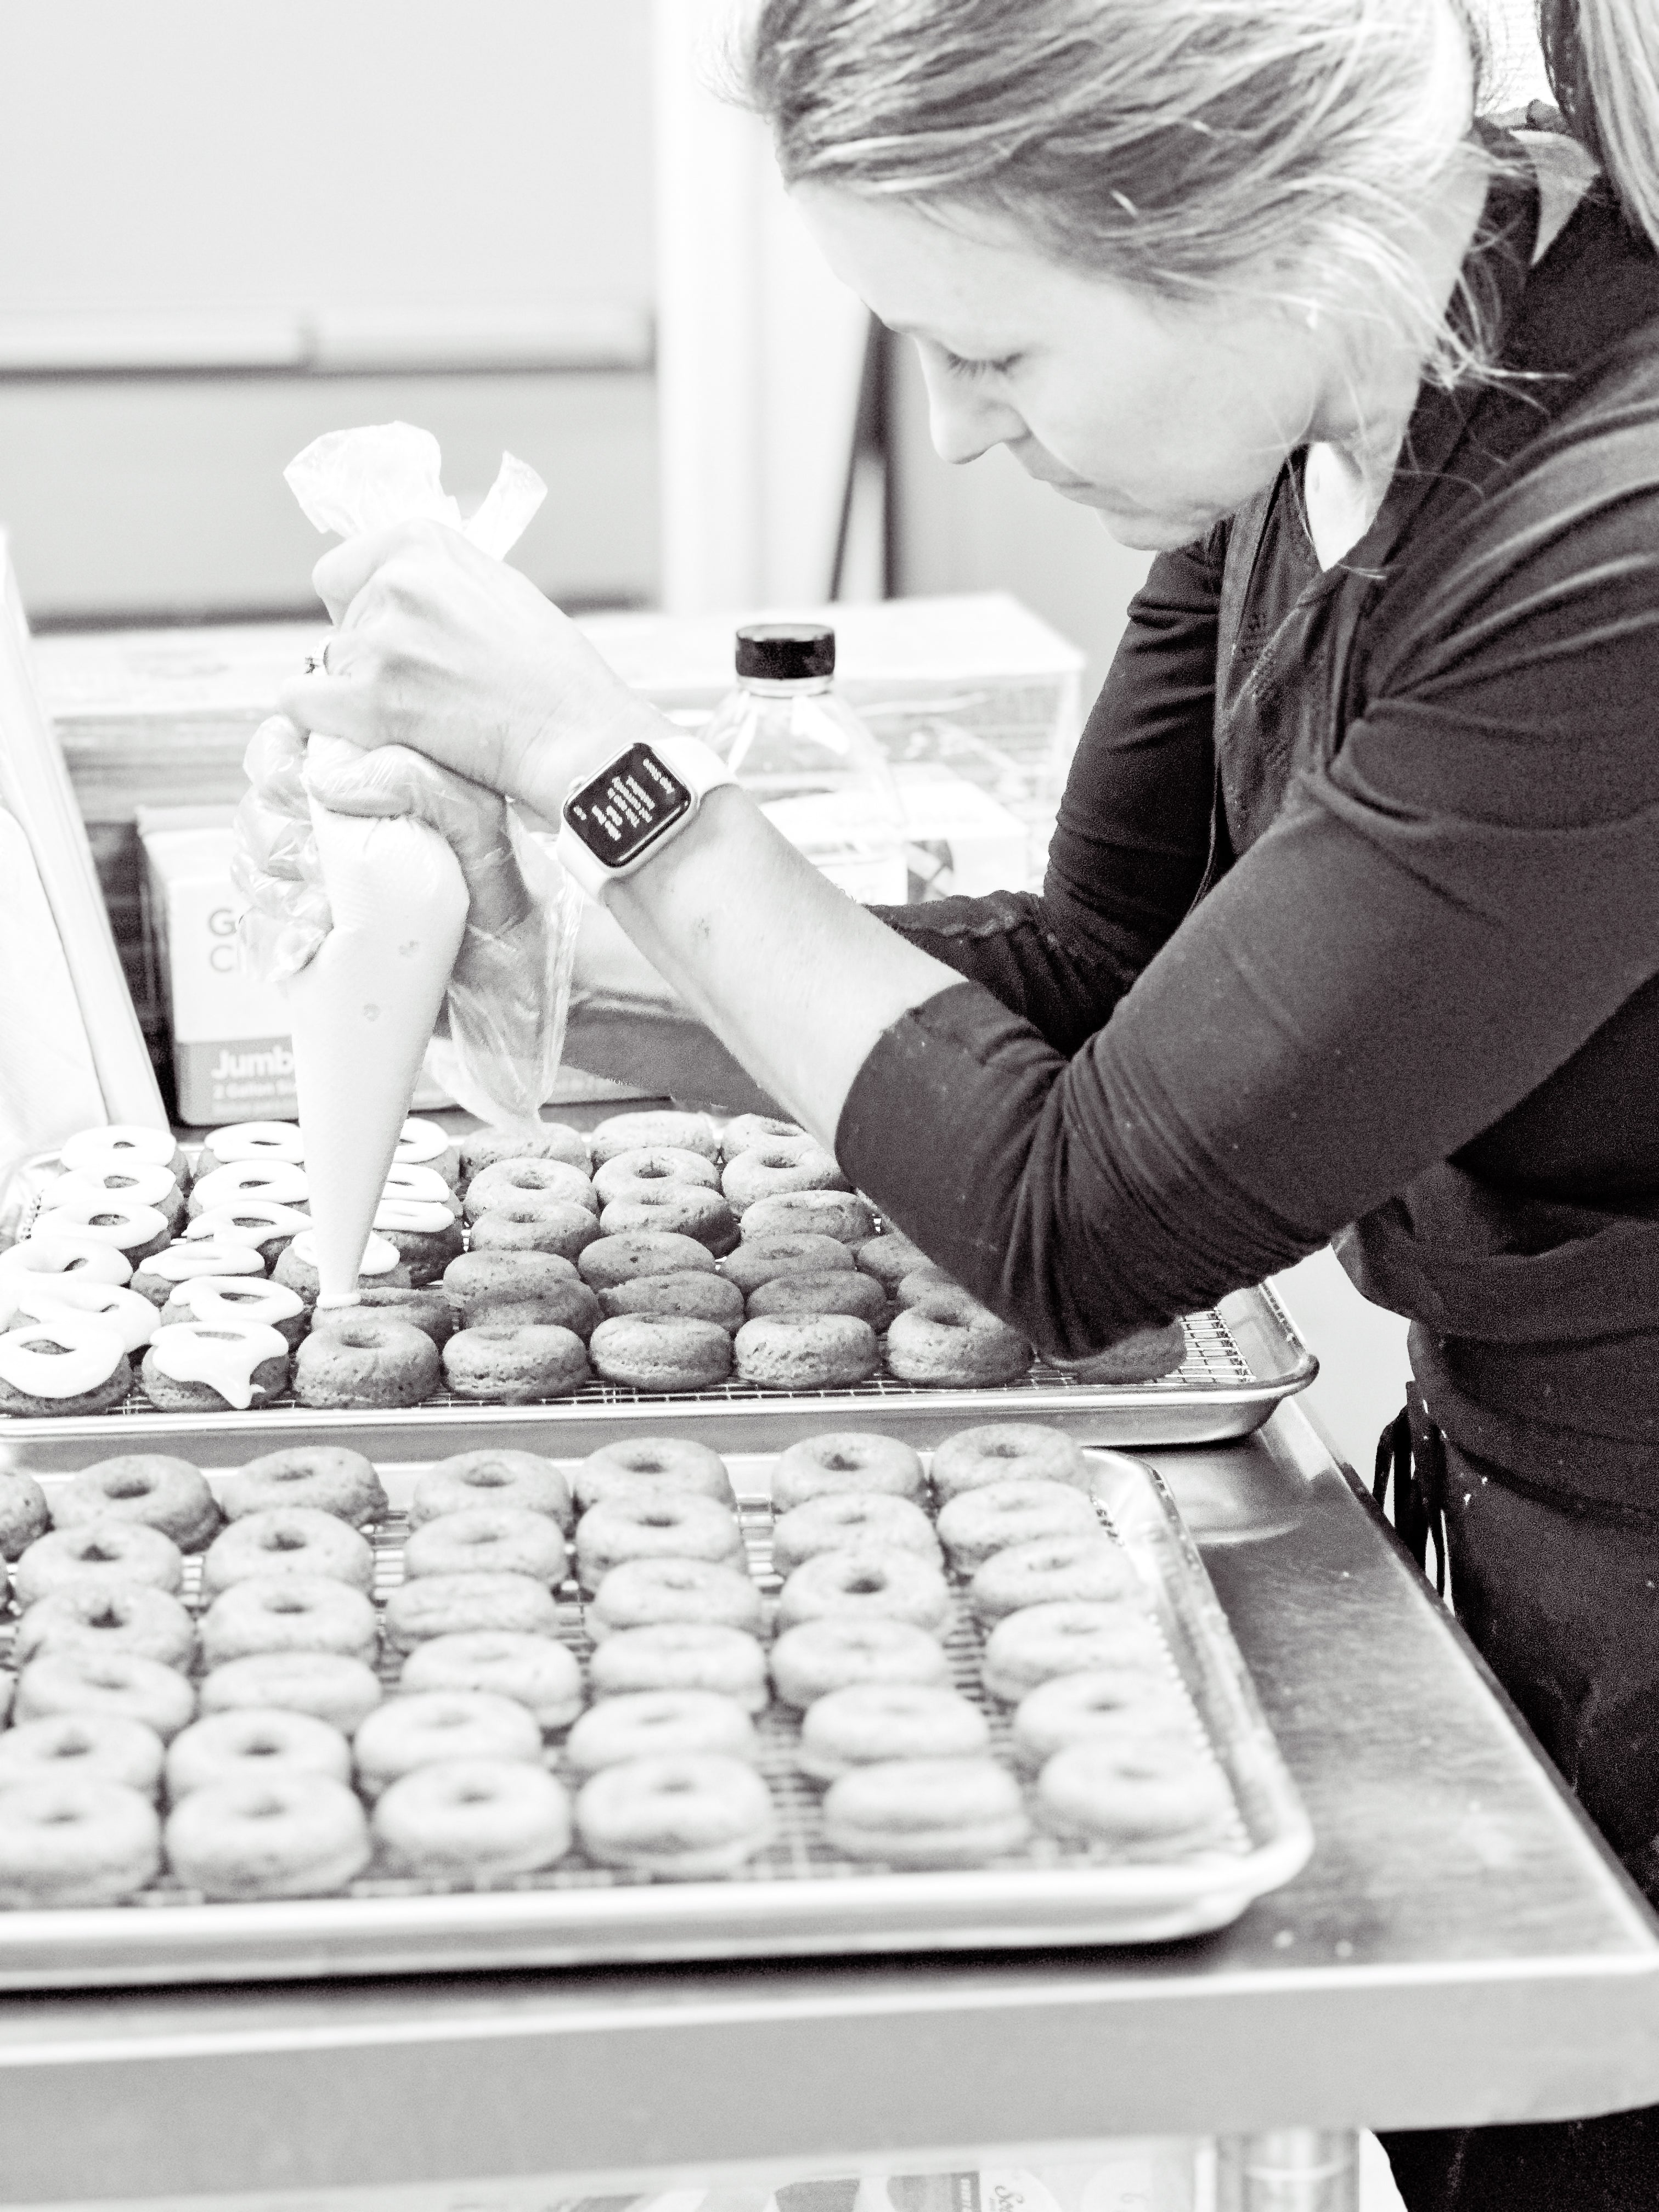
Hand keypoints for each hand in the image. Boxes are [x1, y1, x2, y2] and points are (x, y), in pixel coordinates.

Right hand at [233, 710, 582, 1124]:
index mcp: (369, 786)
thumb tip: (330, 778)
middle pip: (260, 812)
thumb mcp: (479, 826)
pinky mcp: (316, 943)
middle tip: (311, 859)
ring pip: (254, 873)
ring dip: (274, 891)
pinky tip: (308, 950)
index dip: (276, 758)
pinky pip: (263, 934)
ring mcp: (321, 889)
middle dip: (275, 835)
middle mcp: (336, 833)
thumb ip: (420, 783)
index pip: (289, 748)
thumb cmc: (507, 895)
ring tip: (320, 914)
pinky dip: (274, 941)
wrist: (524, 977)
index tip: (294, 782)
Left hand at [274, 520, 655, 808]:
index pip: (339, 572)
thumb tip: (386, 591)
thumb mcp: (495, 586)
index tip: (396, 638)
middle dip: (369, 656)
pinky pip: (302, 704)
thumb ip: (435, 581)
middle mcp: (396, 582)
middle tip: (427, 688)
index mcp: (422, 543)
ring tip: (422, 715)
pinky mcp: (371, 701)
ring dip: (358, 695)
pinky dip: (320, 721)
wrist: (575, 732)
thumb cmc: (553, 671)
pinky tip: (358, 732)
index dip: (362, 610)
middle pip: (339, 626)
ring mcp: (381, 642)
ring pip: (328, 668)